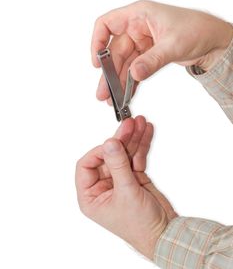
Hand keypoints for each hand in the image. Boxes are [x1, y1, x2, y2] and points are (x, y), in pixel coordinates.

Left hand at [75, 116, 176, 259]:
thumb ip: (118, 165)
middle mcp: (103, 186)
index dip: (99, 151)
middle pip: (108, 155)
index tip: (112, 142)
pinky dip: (141, 145)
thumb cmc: (140, 226)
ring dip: (132, 138)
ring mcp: (119, 180)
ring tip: (139, 124)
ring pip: (123, 153)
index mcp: (91, 196)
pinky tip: (145, 132)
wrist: (165, 234)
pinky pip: (135, 157)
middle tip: (129, 125)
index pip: (87, 165)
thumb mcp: (126, 193)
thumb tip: (109, 144)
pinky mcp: (133, 177)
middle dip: (120, 139)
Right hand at [92, 0, 232, 102]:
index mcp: (139, 15)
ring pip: (123, 62)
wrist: (214, 40)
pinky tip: (126, 93)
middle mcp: (137, 27)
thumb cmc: (198, 29)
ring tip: (113, 99)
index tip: (97, 62)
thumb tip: (134, 74)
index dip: (98, 42)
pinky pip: (134, 68)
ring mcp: (142, 41)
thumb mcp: (173, 44)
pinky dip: (129, 81)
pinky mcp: (148, 53)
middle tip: (105, 92)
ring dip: (117, 81)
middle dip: (109, 73)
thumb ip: (152, 60)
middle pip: (114, 50)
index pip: (107, 24)